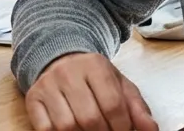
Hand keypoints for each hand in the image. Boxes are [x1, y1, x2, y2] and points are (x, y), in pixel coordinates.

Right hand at [25, 53, 156, 130]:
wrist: (59, 59)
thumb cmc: (93, 77)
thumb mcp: (119, 85)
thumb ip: (137, 107)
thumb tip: (150, 130)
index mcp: (95, 66)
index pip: (112, 104)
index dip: (122, 127)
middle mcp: (68, 73)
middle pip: (89, 118)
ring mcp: (48, 86)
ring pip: (66, 125)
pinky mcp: (33, 98)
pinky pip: (44, 128)